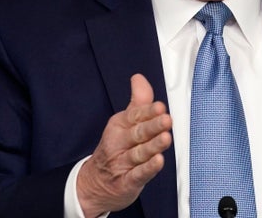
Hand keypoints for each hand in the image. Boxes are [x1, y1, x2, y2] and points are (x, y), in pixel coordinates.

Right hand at [77, 73, 172, 216]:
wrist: (94, 184)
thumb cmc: (116, 148)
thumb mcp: (124, 122)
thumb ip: (138, 101)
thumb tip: (139, 78)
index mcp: (119, 125)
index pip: (135, 116)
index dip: (148, 112)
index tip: (160, 107)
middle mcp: (119, 143)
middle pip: (138, 133)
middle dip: (153, 126)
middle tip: (166, 120)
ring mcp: (122, 163)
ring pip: (140, 153)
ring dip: (153, 146)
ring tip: (166, 138)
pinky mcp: (127, 182)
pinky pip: (138, 175)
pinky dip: (148, 169)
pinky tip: (158, 162)